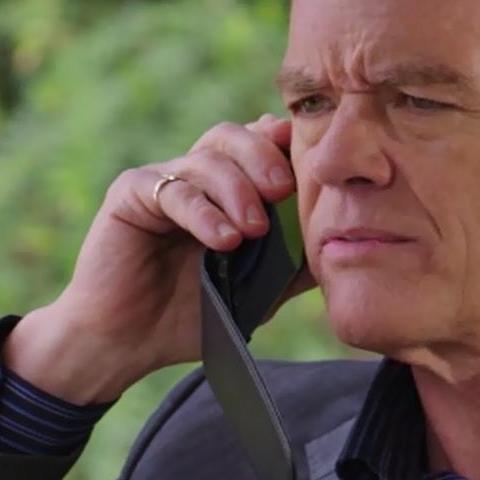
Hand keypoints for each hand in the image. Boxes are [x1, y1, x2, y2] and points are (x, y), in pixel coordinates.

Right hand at [2, 114, 315, 403]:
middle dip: (266, 158)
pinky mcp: (131, 196)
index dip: (288, 149)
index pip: (263, 143)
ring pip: (206, 157)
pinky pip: (171, 189)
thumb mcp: (262, 286)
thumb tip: (348, 243)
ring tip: (255, 230)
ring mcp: (163, 180)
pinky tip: (224, 241)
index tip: (314, 171)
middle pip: (236, 135)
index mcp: (231, 186)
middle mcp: (197, 174)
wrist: (132, 343)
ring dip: (237, 189)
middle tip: (284, 191)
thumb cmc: (199, 312)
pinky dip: (203, 213)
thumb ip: (297, 260)